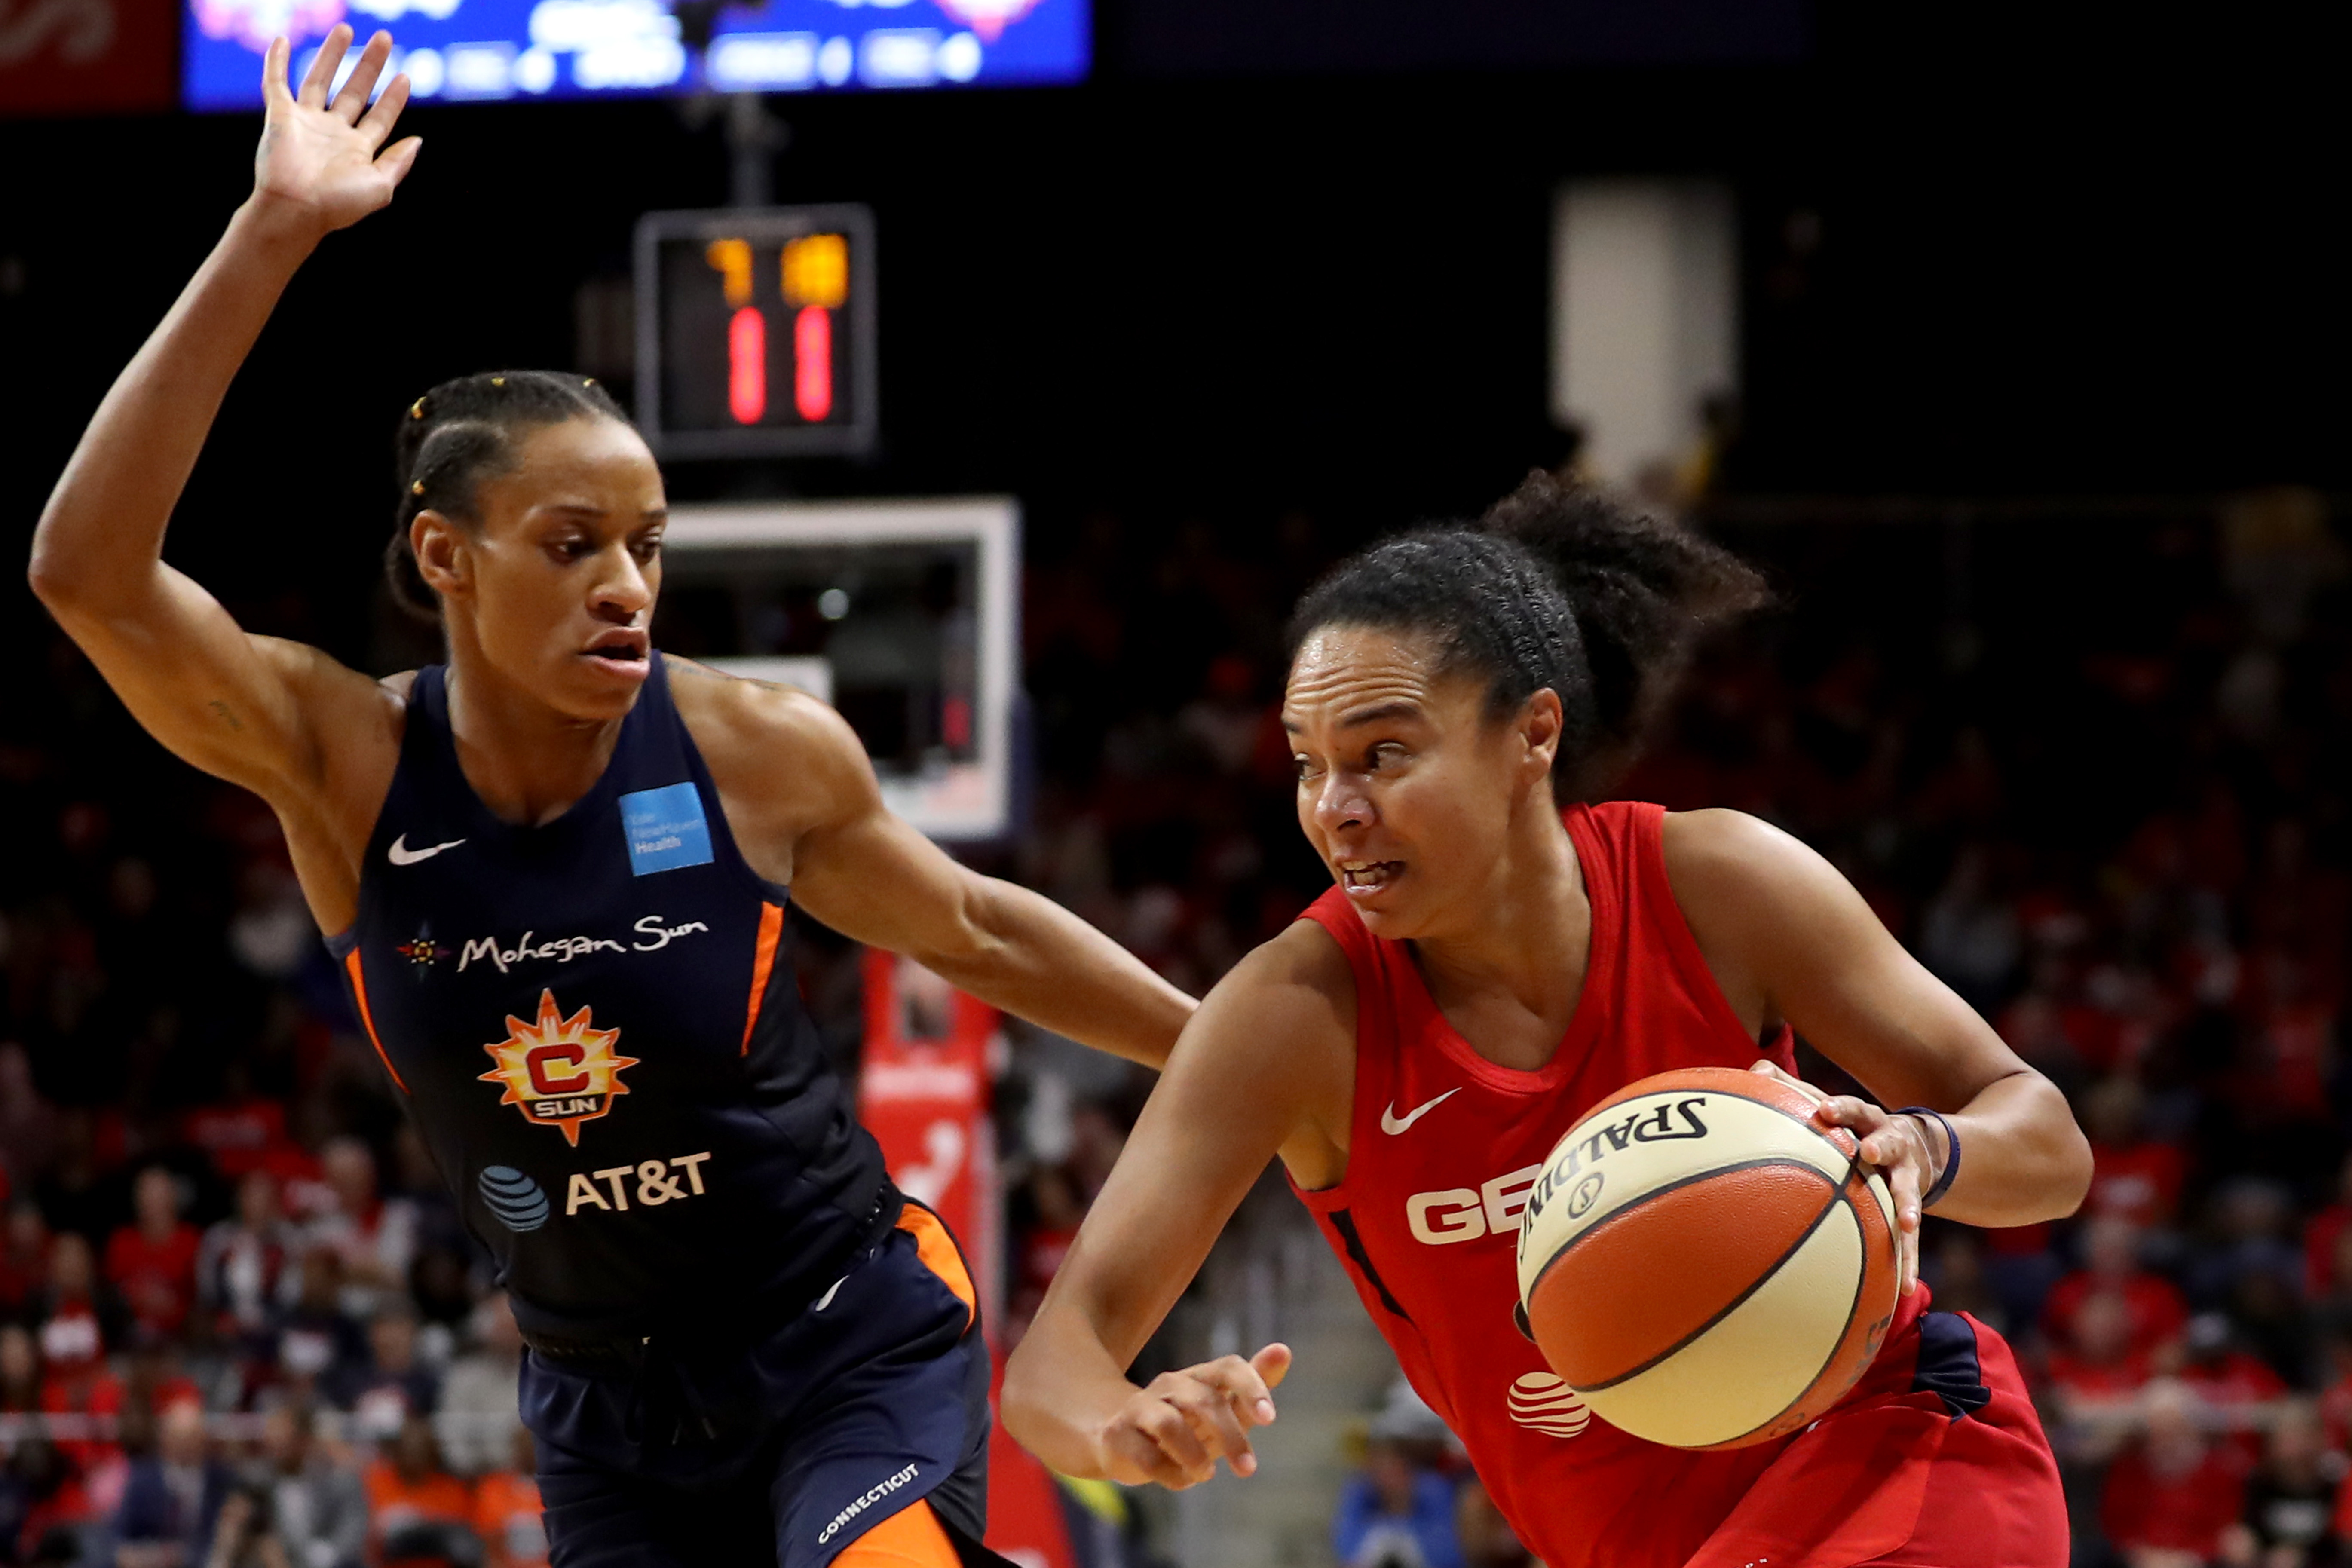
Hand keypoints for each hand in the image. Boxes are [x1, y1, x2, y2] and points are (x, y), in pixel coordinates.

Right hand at [249, 26, 418, 240]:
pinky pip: (275, 83)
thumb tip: (417, 141)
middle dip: (369, 66)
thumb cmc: (338, 205)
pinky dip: (276, 61)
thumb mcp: (381, 186)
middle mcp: (332, 134)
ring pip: (319, 80)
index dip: (393, 98)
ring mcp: (306, 123)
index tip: (405, 77)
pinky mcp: (280, 116)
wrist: (297, 210)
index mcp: (357, 151)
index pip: (380, 117)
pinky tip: (282, 40)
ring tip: (347, 29)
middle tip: (385, 39)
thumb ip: (399, 162)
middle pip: (354, 92)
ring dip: (332, 54)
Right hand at [1093, 1344, 1290, 1488]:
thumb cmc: (1185, 1426)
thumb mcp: (1221, 1411)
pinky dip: (1170, 1474)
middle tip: (1248, 1469)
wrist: (1119, 1437)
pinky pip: (1146, 1456)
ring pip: (1169, 1424)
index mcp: (1199, 1377)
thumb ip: (1251, 1390)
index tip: (1270, 1418)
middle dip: (1231, 1435)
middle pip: (1205, 1400)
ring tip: (1207, 1475)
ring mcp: (1140, 1407)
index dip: (1251, 1387)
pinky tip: (1182, 1481)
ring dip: (1195, 1455)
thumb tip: (1283, 1350)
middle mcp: (1170, 1385)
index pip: (1228, 1367)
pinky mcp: (1117, 1434)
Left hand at [1748, 1060, 1945, 1295]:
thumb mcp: (1833, 1108)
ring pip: (1908, 1192)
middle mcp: (1891, 1145)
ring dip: (1908, 1207)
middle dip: (1880, 1145)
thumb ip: (1794, 1089)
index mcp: (1867, 1121)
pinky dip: (1908, 1262)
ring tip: (1906, 1225)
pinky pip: (1910, 1240)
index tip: (1823, 1110)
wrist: (1918, 1147)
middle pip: (1887, 1142)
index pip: (1853, 1109)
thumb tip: (1756, 1067)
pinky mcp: (1909, 1209)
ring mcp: (1905, 1178)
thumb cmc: (1855, 1127)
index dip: (1839, 1108)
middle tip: (1869, 1151)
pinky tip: (1906, 1288)